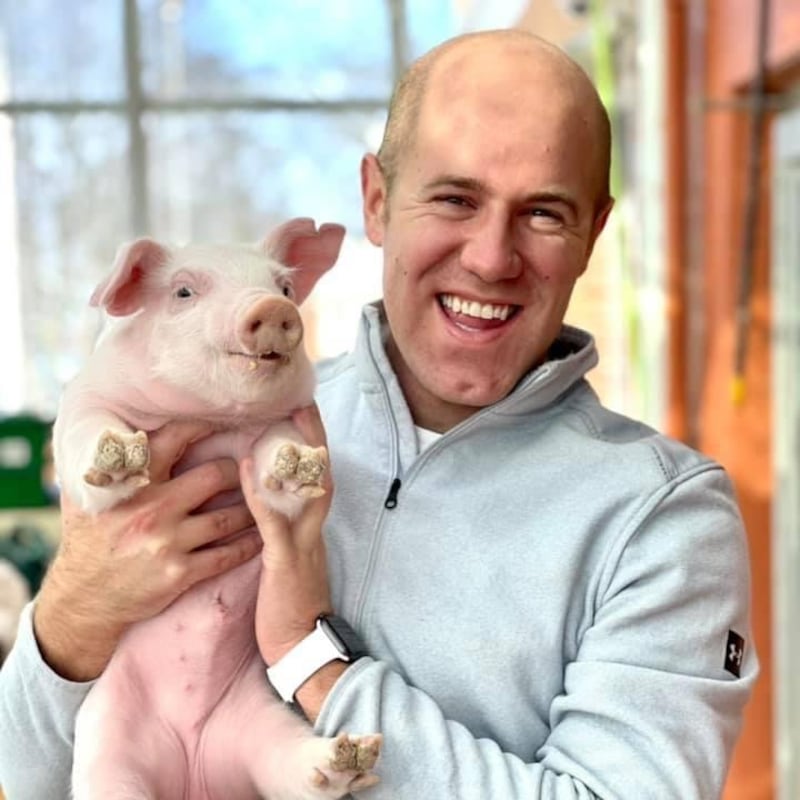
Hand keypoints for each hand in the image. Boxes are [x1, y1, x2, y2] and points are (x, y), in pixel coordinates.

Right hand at [34, 420, 261, 680]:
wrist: (83, 598)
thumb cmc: (89, 540)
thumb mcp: (87, 497)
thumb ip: (108, 466)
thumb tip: (121, 428)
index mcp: (132, 485)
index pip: (172, 440)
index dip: (200, 426)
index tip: (220, 422)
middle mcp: (152, 510)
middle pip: (214, 477)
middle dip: (236, 471)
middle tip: (249, 469)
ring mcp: (168, 543)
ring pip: (227, 517)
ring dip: (250, 509)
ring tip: (262, 500)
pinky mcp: (179, 573)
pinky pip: (225, 555)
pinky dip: (247, 545)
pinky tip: (260, 536)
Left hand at [241, 404, 341, 718]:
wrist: (301, 648)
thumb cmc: (289, 604)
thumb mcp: (289, 561)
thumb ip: (283, 531)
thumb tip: (267, 503)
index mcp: (312, 529)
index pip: (318, 478)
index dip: (314, 446)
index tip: (306, 414)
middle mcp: (313, 529)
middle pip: (320, 473)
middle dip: (314, 436)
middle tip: (304, 400)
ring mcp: (303, 543)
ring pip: (305, 488)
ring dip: (295, 451)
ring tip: (280, 416)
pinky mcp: (286, 561)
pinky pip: (273, 520)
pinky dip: (260, 491)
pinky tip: (247, 465)